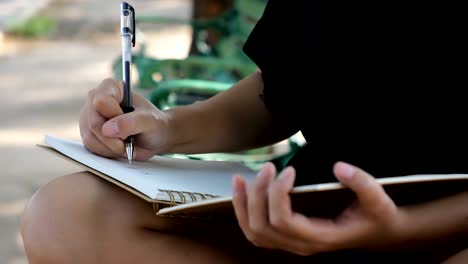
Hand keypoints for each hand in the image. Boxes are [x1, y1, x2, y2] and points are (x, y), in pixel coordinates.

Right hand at [79, 78, 169, 160]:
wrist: (154, 138)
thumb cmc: (153, 124)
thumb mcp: (149, 122)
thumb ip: (131, 123)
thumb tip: (107, 129)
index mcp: (111, 87)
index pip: (101, 101)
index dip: (115, 116)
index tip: (130, 122)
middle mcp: (95, 99)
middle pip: (94, 123)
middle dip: (114, 139)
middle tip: (130, 140)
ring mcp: (88, 117)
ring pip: (90, 139)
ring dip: (111, 147)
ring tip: (126, 143)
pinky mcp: (87, 134)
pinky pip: (91, 148)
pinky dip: (107, 152)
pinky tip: (119, 147)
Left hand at [232, 161, 404, 255]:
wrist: (377, 233)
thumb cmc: (376, 216)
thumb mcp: (378, 199)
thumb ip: (362, 182)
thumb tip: (339, 167)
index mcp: (320, 237)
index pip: (284, 220)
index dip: (278, 194)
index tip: (289, 169)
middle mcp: (301, 245)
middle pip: (263, 226)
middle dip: (259, 194)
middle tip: (268, 167)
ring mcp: (292, 244)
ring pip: (254, 232)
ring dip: (243, 205)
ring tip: (239, 178)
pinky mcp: (287, 237)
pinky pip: (257, 231)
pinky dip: (244, 211)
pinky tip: (243, 190)